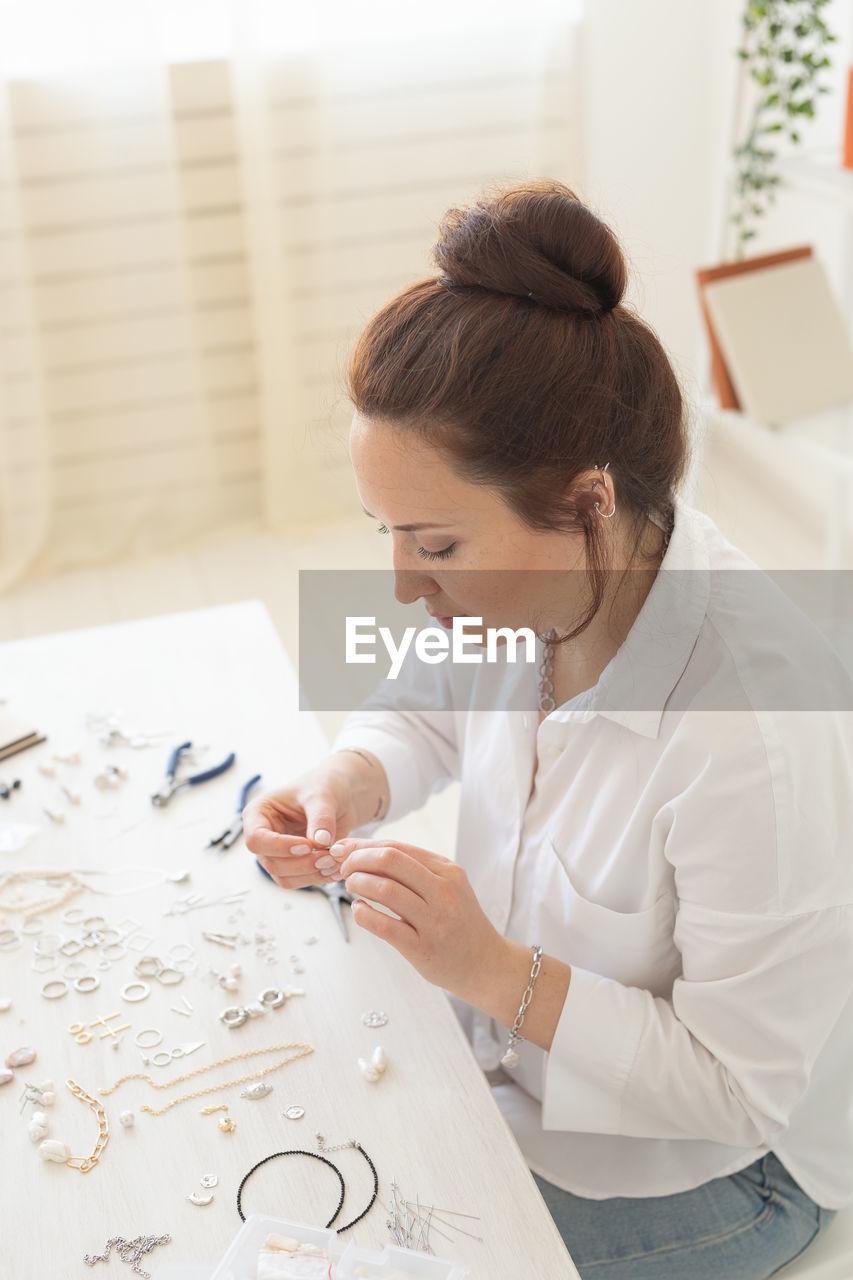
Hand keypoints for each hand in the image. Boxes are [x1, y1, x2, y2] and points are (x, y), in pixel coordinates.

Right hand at [242, 764, 361, 889]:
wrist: (341, 796)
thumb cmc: (324, 786)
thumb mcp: (323, 795)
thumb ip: (321, 818)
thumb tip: (320, 842)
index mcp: (259, 813)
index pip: (257, 838)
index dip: (280, 847)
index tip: (307, 846)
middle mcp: (264, 835)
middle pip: (271, 862)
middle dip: (301, 864)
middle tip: (328, 857)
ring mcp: (277, 852)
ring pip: (284, 877)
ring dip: (310, 875)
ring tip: (335, 862)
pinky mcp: (293, 865)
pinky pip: (299, 881)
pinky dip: (318, 878)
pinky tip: (335, 868)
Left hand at [332, 837, 506, 996]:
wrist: (484, 963)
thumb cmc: (458, 922)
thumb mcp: (448, 887)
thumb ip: (415, 870)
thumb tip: (367, 851)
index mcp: (448, 871)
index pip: (398, 847)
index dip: (364, 846)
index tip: (344, 850)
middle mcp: (444, 891)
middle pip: (390, 860)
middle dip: (357, 860)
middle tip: (343, 868)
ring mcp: (434, 920)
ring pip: (385, 889)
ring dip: (358, 883)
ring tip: (351, 887)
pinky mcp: (423, 948)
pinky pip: (384, 925)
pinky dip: (363, 914)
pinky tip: (359, 910)